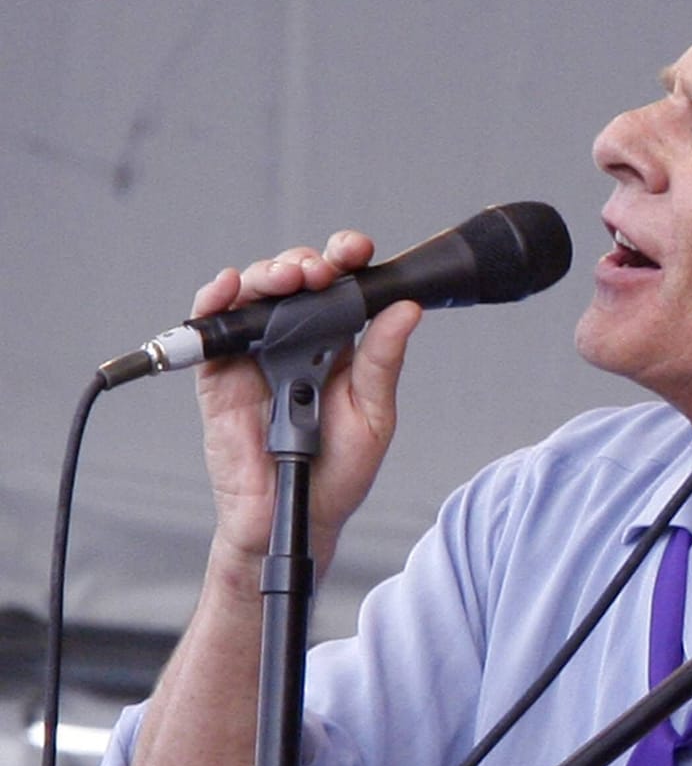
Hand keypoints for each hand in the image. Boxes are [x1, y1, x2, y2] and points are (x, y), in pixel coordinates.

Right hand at [191, 230, 422, 573]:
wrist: (296, 514)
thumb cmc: (338, 470)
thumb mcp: (373, 414)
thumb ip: (383, 361)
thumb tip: (407, 310)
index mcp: (338, 343)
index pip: (341, 289)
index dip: (346, 261)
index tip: (357, 251)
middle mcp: (296, 340)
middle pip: (294, 281)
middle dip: (305, 263)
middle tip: (318, 271)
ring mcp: (255, 353)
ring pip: (253, 295)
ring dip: (266, 274)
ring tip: (286, 278)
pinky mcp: (219, 374)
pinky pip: (211, 329)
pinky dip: (214, 301)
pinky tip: (226, 287)